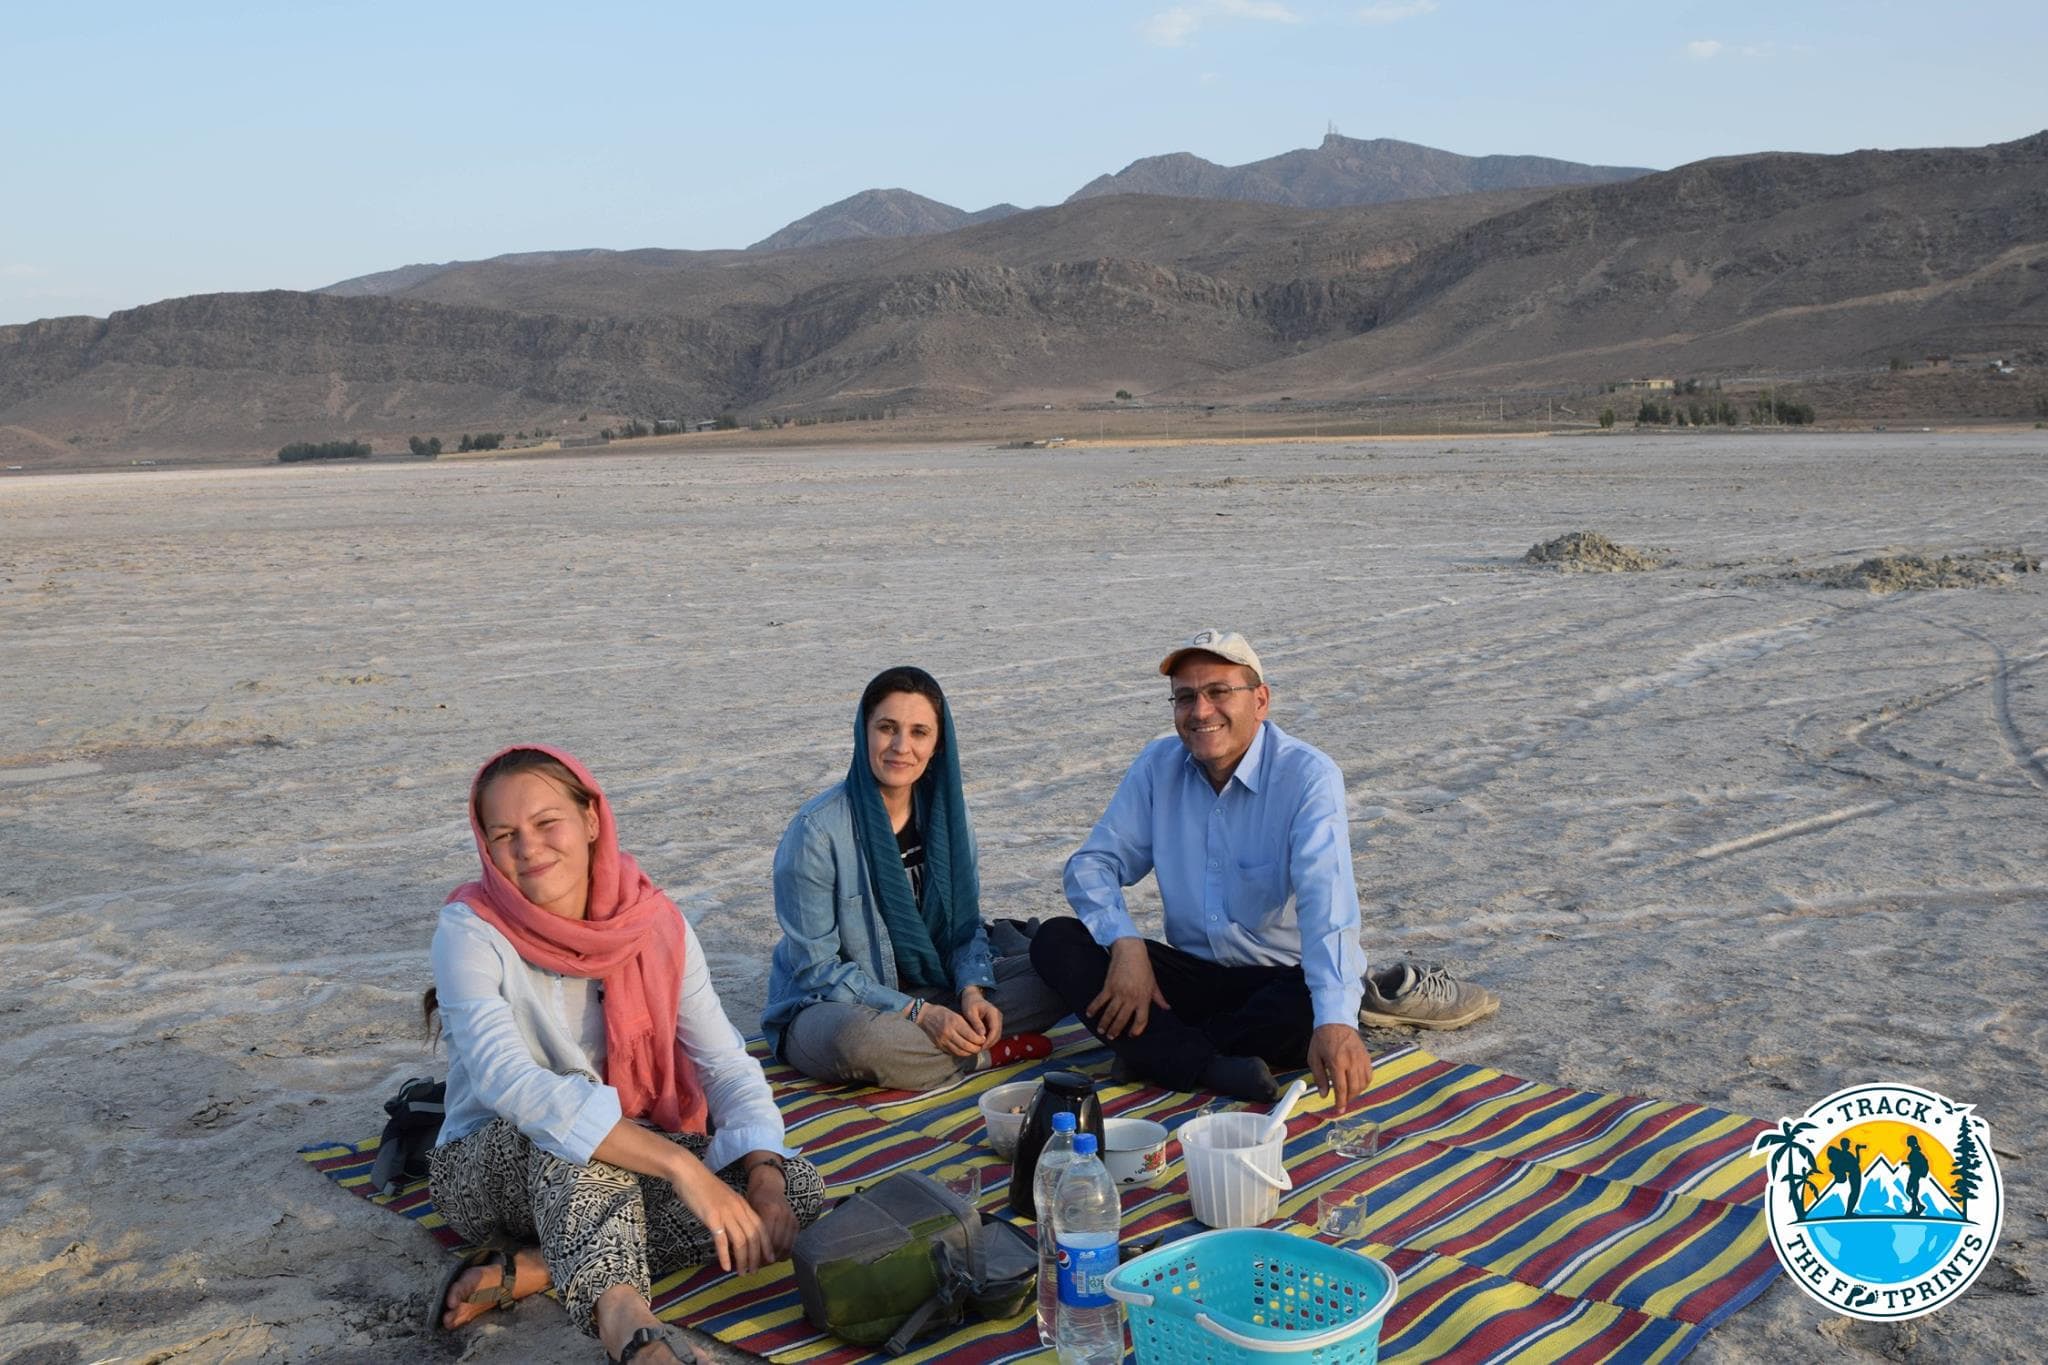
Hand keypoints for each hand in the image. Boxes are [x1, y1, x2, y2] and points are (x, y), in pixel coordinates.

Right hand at [670, 1149, 772, 1273]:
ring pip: (741, 1241)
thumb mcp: (725, 1198)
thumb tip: (736, 1230)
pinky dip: (725, 1256)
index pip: (761, 1227)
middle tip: (754, 1271)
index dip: (766, 1244)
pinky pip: (722, 1241)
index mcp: (742, 1204)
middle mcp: (738, 1209)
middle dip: (756, 1257)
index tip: (768, 1259)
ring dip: (743, 1260)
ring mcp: (725, 1213)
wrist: (688, 1173)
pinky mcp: (712, 1218)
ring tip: (742, 1273)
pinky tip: (725, 1267)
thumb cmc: (704, 1187)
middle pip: (754, 1236)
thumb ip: (733, 1212)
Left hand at [744, 1160, 799, 1261]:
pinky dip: (784, 1253)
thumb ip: (747, 1230)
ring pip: (785, 1246)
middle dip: (765, 1259)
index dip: (756, 1253)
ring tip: (764, 1264)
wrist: (770, 1184)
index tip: (748, 1262)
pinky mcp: (796, 1222)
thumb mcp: (748, 1211)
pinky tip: (775, 1258)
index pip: (764, 1239)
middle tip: (754, 1267)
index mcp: (769, 1211)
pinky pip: (791, 1243)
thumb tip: (738, 1253)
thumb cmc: (754, 1199)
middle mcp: (782, 1215)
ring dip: (774, 1258)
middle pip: (775, 1245)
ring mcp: (791, 1218)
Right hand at [916, 1001, 984, 1056]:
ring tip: (975, 1050)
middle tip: (981, 1047)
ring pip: (960, 1051)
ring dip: (969, 1053)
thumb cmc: (942, 1013)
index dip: (980, 1040)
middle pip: (966, 1045)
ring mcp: (943, 1040)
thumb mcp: (956, 1014)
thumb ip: (966, 1025)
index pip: (971, 1035)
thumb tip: (979, 1034)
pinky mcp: (940, 1045)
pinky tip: (966, 1051)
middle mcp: (949, 1032)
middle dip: (976, 1048)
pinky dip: (961, 1053)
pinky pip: (953, 1053)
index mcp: (954, 1022)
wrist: (925, 1016)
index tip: (984, 1040)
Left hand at [957, 987, 1002, 1051]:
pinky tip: (980, 1044)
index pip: (994, 1030)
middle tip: (979, 1050)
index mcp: (993, 1013)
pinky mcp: (995, 1023)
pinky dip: (989, 1039)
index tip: (981, 1047)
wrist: (972, 997)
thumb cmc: (970, 1004)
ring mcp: (998, 1020)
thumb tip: (982, 1035)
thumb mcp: (970, 1012)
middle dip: (989, 1043)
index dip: (989, 1040)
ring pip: (997, 1035)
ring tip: (979, 1048)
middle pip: (997, 1034)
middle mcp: (998, 1016)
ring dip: (989, 1043)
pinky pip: (994, 1034)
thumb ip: (976, 1023)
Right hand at [1086, 938, 1168, 1040]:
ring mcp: (1119, 993)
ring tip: (1101, 1030)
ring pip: (1110, 1013)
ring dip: (1104, 1023)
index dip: (1136, 1030)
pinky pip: (1100, 1001)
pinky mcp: (1108, 987)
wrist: (1131, 952)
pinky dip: (1094, 1008)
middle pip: (1122, 1020)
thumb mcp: (1153, 983)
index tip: (1131, 1035)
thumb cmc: (1143, 967)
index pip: (1141, 1020)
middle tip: (1110, 1036)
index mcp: (1144, 999)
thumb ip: (1159, 998)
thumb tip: (1167, 1008)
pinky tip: (1089, 1014)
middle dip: (1115, 1030)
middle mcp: (1131, 999)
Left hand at [1306, 1024, 1372, 1112]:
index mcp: (1337, 1062)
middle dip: (1348, 1099)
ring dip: (1356, 1093)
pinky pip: (1369, 1076)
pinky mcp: (1367, 1057)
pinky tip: (1356, 1085)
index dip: (1340, 1102)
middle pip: (1354, 1088)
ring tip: (1348, 1094)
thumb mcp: (1314, 1057)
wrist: (1336, 1021)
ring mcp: (1361, 1059)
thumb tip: (1323, 1095)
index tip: (1339, 1111)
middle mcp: (1351, 1062)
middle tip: (1342, 1104)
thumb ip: (1319, 1077)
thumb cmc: (1322, 1039)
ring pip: (1363, 1084)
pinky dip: (1364, 1084)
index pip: (1341, 1088)